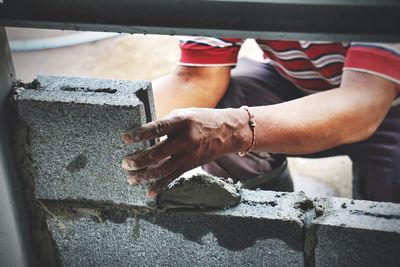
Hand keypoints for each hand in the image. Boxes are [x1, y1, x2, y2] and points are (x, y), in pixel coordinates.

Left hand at [121, 107, 249, 197]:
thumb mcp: (183, 114)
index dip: (140, 134)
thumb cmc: (201, 120)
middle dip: (138, 160)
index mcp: (180, 122)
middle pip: (157, 153)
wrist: (227, 132)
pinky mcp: (190, 166)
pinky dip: (160, 187)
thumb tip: (143, 134)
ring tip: (131, 179)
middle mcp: (184, 139)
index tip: (125, 139)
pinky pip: (173, 178)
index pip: (157, 128)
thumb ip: (165, 123)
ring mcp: (188, 155)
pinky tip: (148, 192)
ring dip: (145, 176)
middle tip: (125, 163)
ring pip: (163, 169)